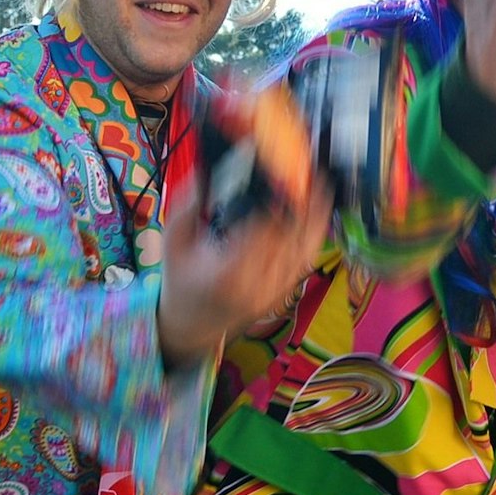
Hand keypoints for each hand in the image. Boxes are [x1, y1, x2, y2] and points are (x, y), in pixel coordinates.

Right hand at [157, 177, 333, 367]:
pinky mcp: (286, 291)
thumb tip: (208, 171)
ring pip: (305, 248)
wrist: (192, 323)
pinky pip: (307, 258)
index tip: (282, 176)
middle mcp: (257, 285)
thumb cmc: (181, 277)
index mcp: (227, 274)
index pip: (262, 232)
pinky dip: (315, 232)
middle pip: (290, 238)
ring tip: (322, 184)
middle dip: (301, 204)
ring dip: (316, 215)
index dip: (277, 204)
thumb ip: (188, 206)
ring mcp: (275, 291)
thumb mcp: (173, 241)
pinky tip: (321, 210)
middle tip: (308, 173)